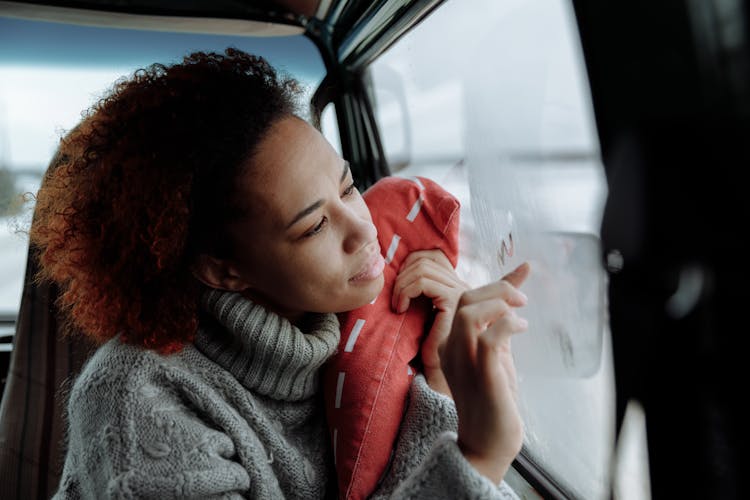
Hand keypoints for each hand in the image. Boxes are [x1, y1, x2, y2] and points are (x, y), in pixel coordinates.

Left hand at [391, 249, 467, 395]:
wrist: (436, 372)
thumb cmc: (423, 343)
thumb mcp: (418, 309)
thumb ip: (416, 287)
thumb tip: (394, 265)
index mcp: (454, 284)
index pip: (432, 255)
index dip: (409, 263)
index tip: (399, 288)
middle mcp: (462, 284)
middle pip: (425, 258)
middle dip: (402, 275)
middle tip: (395, 299)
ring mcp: (461, 291)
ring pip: (423, 268)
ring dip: (401, 285)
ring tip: (397, 306)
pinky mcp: (454, 301)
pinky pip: (424, 282)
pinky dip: (406, 292)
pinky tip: (401, 309)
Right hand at [440, 262, 530, 483]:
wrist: (488, 444)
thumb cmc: (493, 400)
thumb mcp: (497, 353)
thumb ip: (501, 323)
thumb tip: (516, 295)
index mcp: (450, 344)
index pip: (465, 300)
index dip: (496, 281)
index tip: (525, 270)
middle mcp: (450, 349)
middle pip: (465, 300)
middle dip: (498, 289)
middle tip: (522, 299)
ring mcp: (463, 361)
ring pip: (470, 313)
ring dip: (499, 304)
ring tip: (520, 312)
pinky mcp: (482, 373)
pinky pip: (490, 337)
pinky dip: (507, 325)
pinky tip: (521, 328)